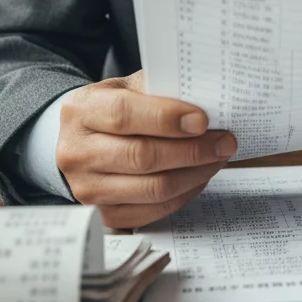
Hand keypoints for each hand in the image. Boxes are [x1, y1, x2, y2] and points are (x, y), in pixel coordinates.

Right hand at [55, 70, 235, 228]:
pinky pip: (153, 211)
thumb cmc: (114, 108)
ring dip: (195, 174)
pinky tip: (199, 176)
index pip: (123, 114)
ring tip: (218, 158)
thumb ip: (160, 89)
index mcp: (82, 111)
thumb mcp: (128, 87)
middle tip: (224, 142)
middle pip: (142, 156)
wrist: (83, 140)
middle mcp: (77, 152)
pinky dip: (184, 194)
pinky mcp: (105, 214)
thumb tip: (206, 100)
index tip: (202, 120)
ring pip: (152, 189)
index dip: (166, 118)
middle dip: (192, 150)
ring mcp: (87, 189)